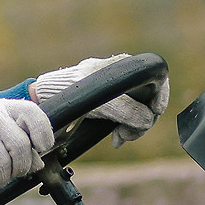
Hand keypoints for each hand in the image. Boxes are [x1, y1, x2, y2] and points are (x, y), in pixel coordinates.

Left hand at [30, 54, 170, 146]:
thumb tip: (148, 120)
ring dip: (133, 128)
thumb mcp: (102, 104)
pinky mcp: (110, 106)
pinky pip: (128, 119)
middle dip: (143, 120)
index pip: (153, 76)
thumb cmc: (67, 96)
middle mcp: (119, 77)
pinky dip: (126, 130)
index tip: (155, 112)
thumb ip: (128, 111)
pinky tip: (116, 138)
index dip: (161, 95)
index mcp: (119, 66)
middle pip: (148, 98)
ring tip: (119, 138)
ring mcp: (115, 91)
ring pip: (140, 111)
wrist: (44, 102)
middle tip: (127, 135)